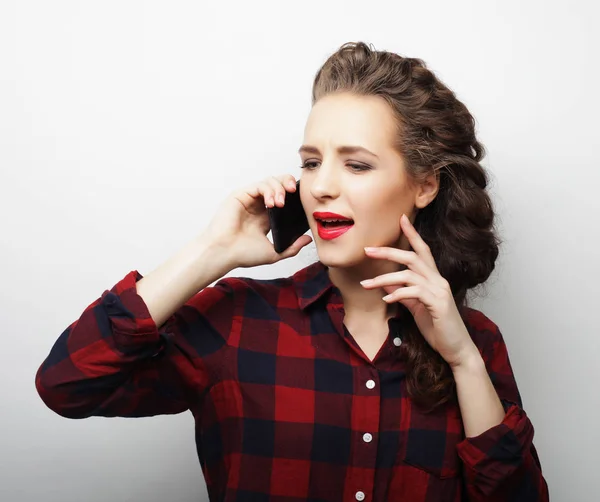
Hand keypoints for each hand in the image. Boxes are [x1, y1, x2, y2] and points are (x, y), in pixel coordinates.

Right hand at [203, 174, 312, 268]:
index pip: (284, 197)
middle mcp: (258, 205)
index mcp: (267, 217)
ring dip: (279, 189)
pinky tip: (272, 203)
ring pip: (270, 181)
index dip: (294, 195)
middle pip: (279, 184)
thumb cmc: (243, 254)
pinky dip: (268, 190)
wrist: (224, 253)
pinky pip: (259, 185)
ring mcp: (249, 199)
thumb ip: (292, 247)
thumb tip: (308, 239)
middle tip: (294, 193)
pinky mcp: (241, 195)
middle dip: (289, 184)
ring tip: (280, 203)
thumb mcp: (274, 253)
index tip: (302, 201)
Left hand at [360, 214, 478, 367]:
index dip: (412, 233)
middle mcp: (438, 280)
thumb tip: (384, 283)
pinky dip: (397, 294)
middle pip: (412, 257)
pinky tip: (385, 299)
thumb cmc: (437, 328)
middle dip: (388, 251)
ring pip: (409, 275)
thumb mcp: (416, 307)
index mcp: (434, 278)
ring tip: (366, 285)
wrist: (455, 349)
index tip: (401, 218)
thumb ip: (402, 293)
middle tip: (367, 250)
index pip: (423, 250)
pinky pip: (414, 292)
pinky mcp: (438, 304)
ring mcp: (439, 291)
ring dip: (384, 278)